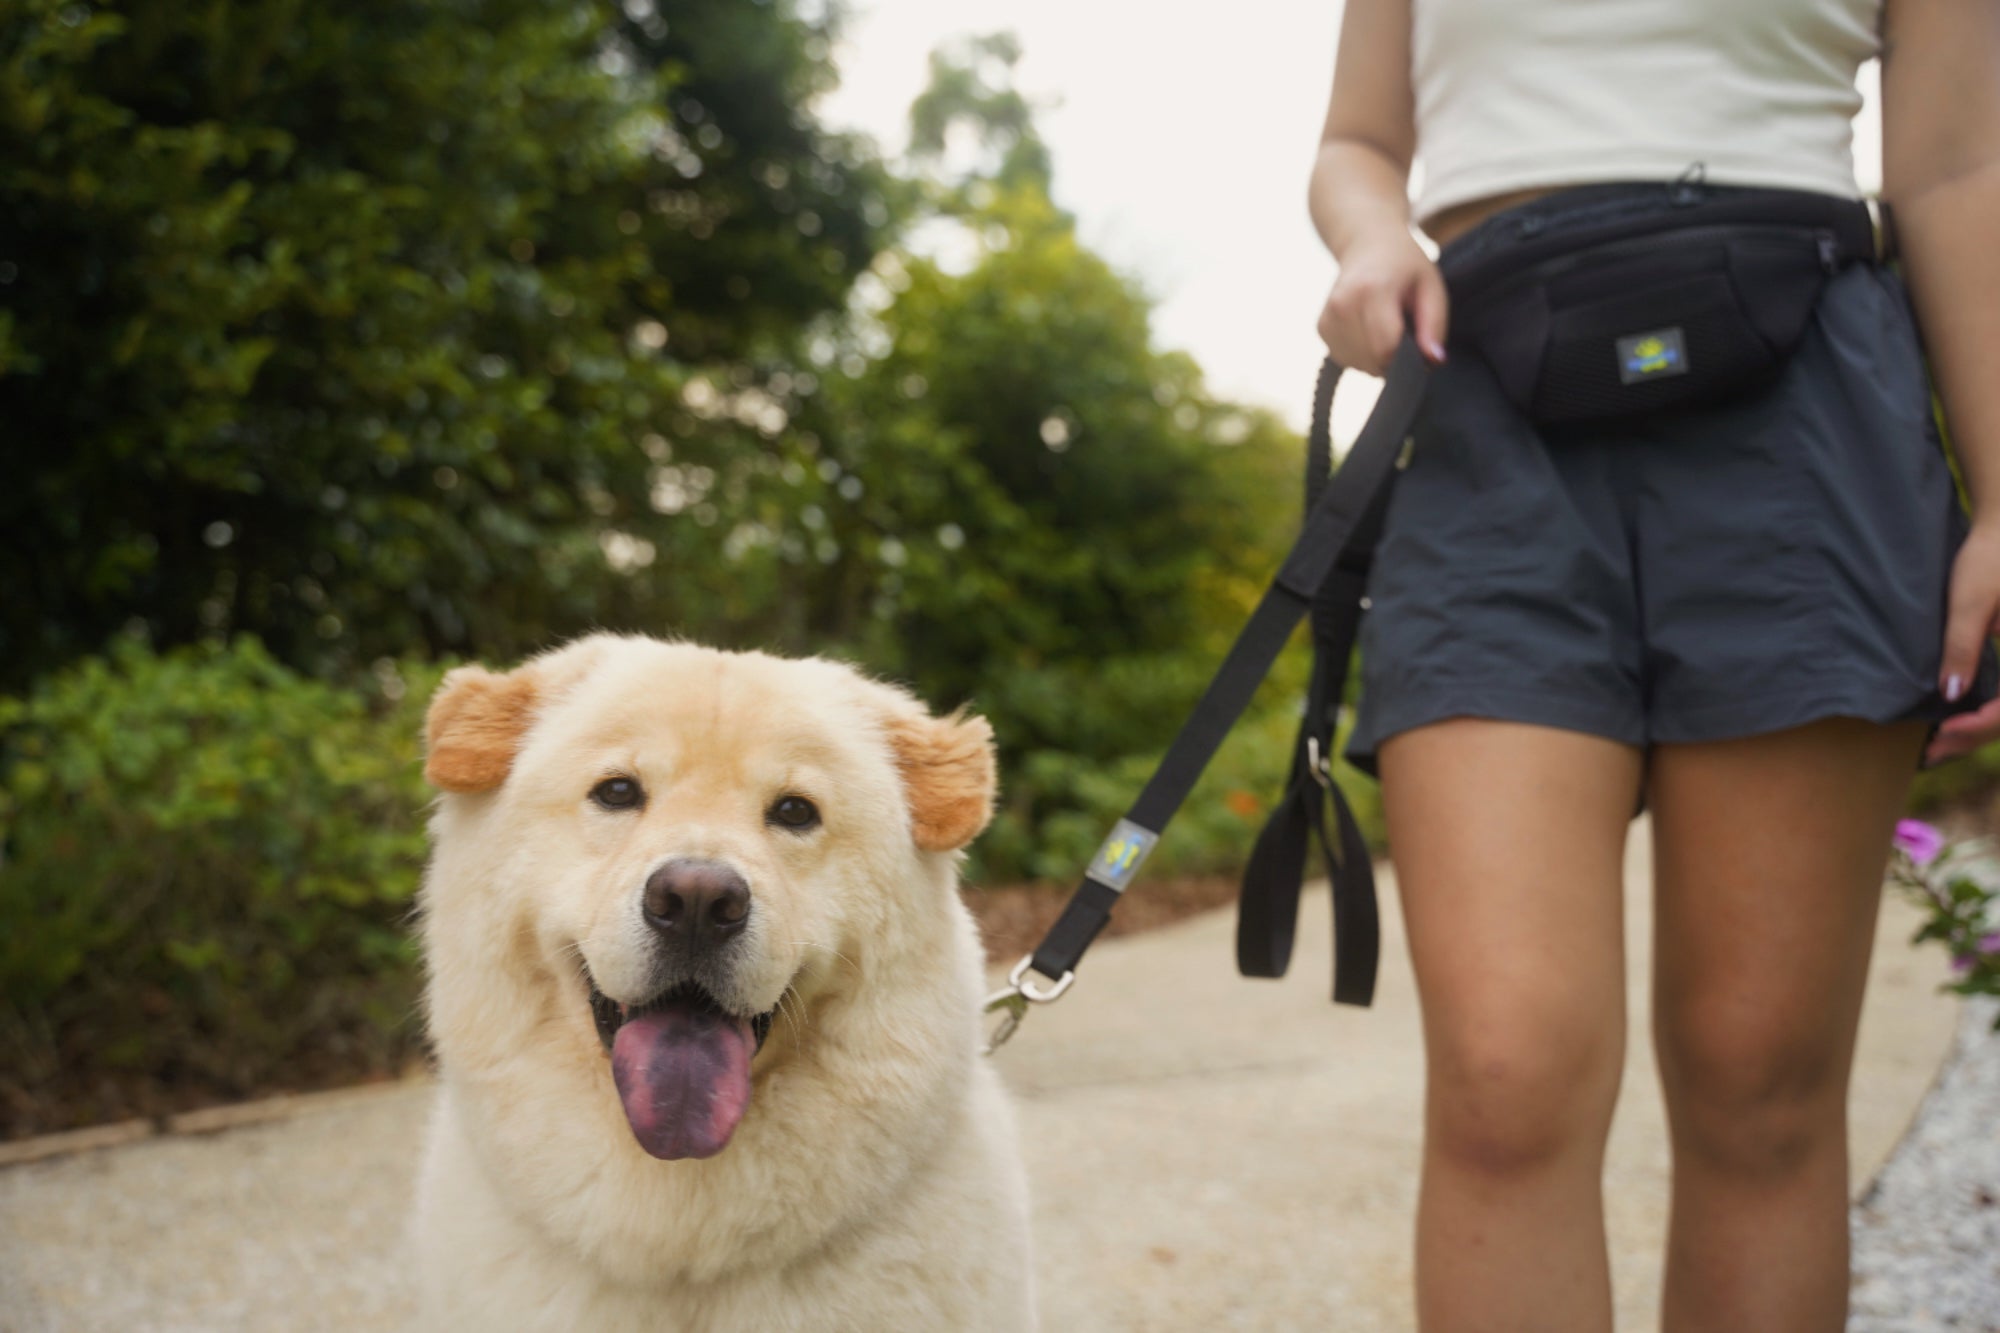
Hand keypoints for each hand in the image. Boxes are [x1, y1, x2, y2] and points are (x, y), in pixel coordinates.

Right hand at [1316, 230, 1448, 375]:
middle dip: (1394, 358)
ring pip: (1359, 364)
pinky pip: (1346, 359)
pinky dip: (1362, 354)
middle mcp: (1343, 304)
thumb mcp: (1431, 287)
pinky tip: (1369, 330)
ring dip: (1377, 357)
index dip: (1406, 358)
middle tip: (1403, 330)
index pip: (1386, 349)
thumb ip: (1435, 325)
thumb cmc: (1404, 266)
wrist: (1367, 244)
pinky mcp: (1321, 328)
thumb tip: (1434, 360)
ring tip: (1385, 326)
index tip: (1417, 345)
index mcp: (1372, 290)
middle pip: (1372, 361)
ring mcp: (1328, 317)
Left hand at [1926, 519, 1999, 763]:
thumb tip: (1950, 695)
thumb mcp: (1969, 603)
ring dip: (1974, 729)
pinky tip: (1948, 720)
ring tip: (1934, 745)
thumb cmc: (1987, 559)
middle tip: (1929, 751)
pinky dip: (1977, 712)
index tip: (1944, 727)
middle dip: (1972, 735)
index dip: (1979, 723)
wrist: (1999, 530)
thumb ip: (1962, 647)